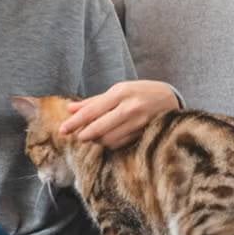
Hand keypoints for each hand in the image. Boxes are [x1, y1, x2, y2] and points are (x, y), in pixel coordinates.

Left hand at [58, 80, 180, 148]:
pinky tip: (106, 139)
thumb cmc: (141, 92)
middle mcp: (129, 108)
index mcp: (121, 93)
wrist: (170, 99)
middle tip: (76, 136)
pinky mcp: (143, 134)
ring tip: (93, 136)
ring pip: (108, 139)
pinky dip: (109, 144)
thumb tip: (70, 109)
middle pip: (99, 128)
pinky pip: (120, 144)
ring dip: (96, 140)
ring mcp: (138, 123)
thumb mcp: (118, 90)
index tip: (62, 130)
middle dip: (84, 134)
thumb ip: (94, 101)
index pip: (92, 111)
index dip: (74, 122)